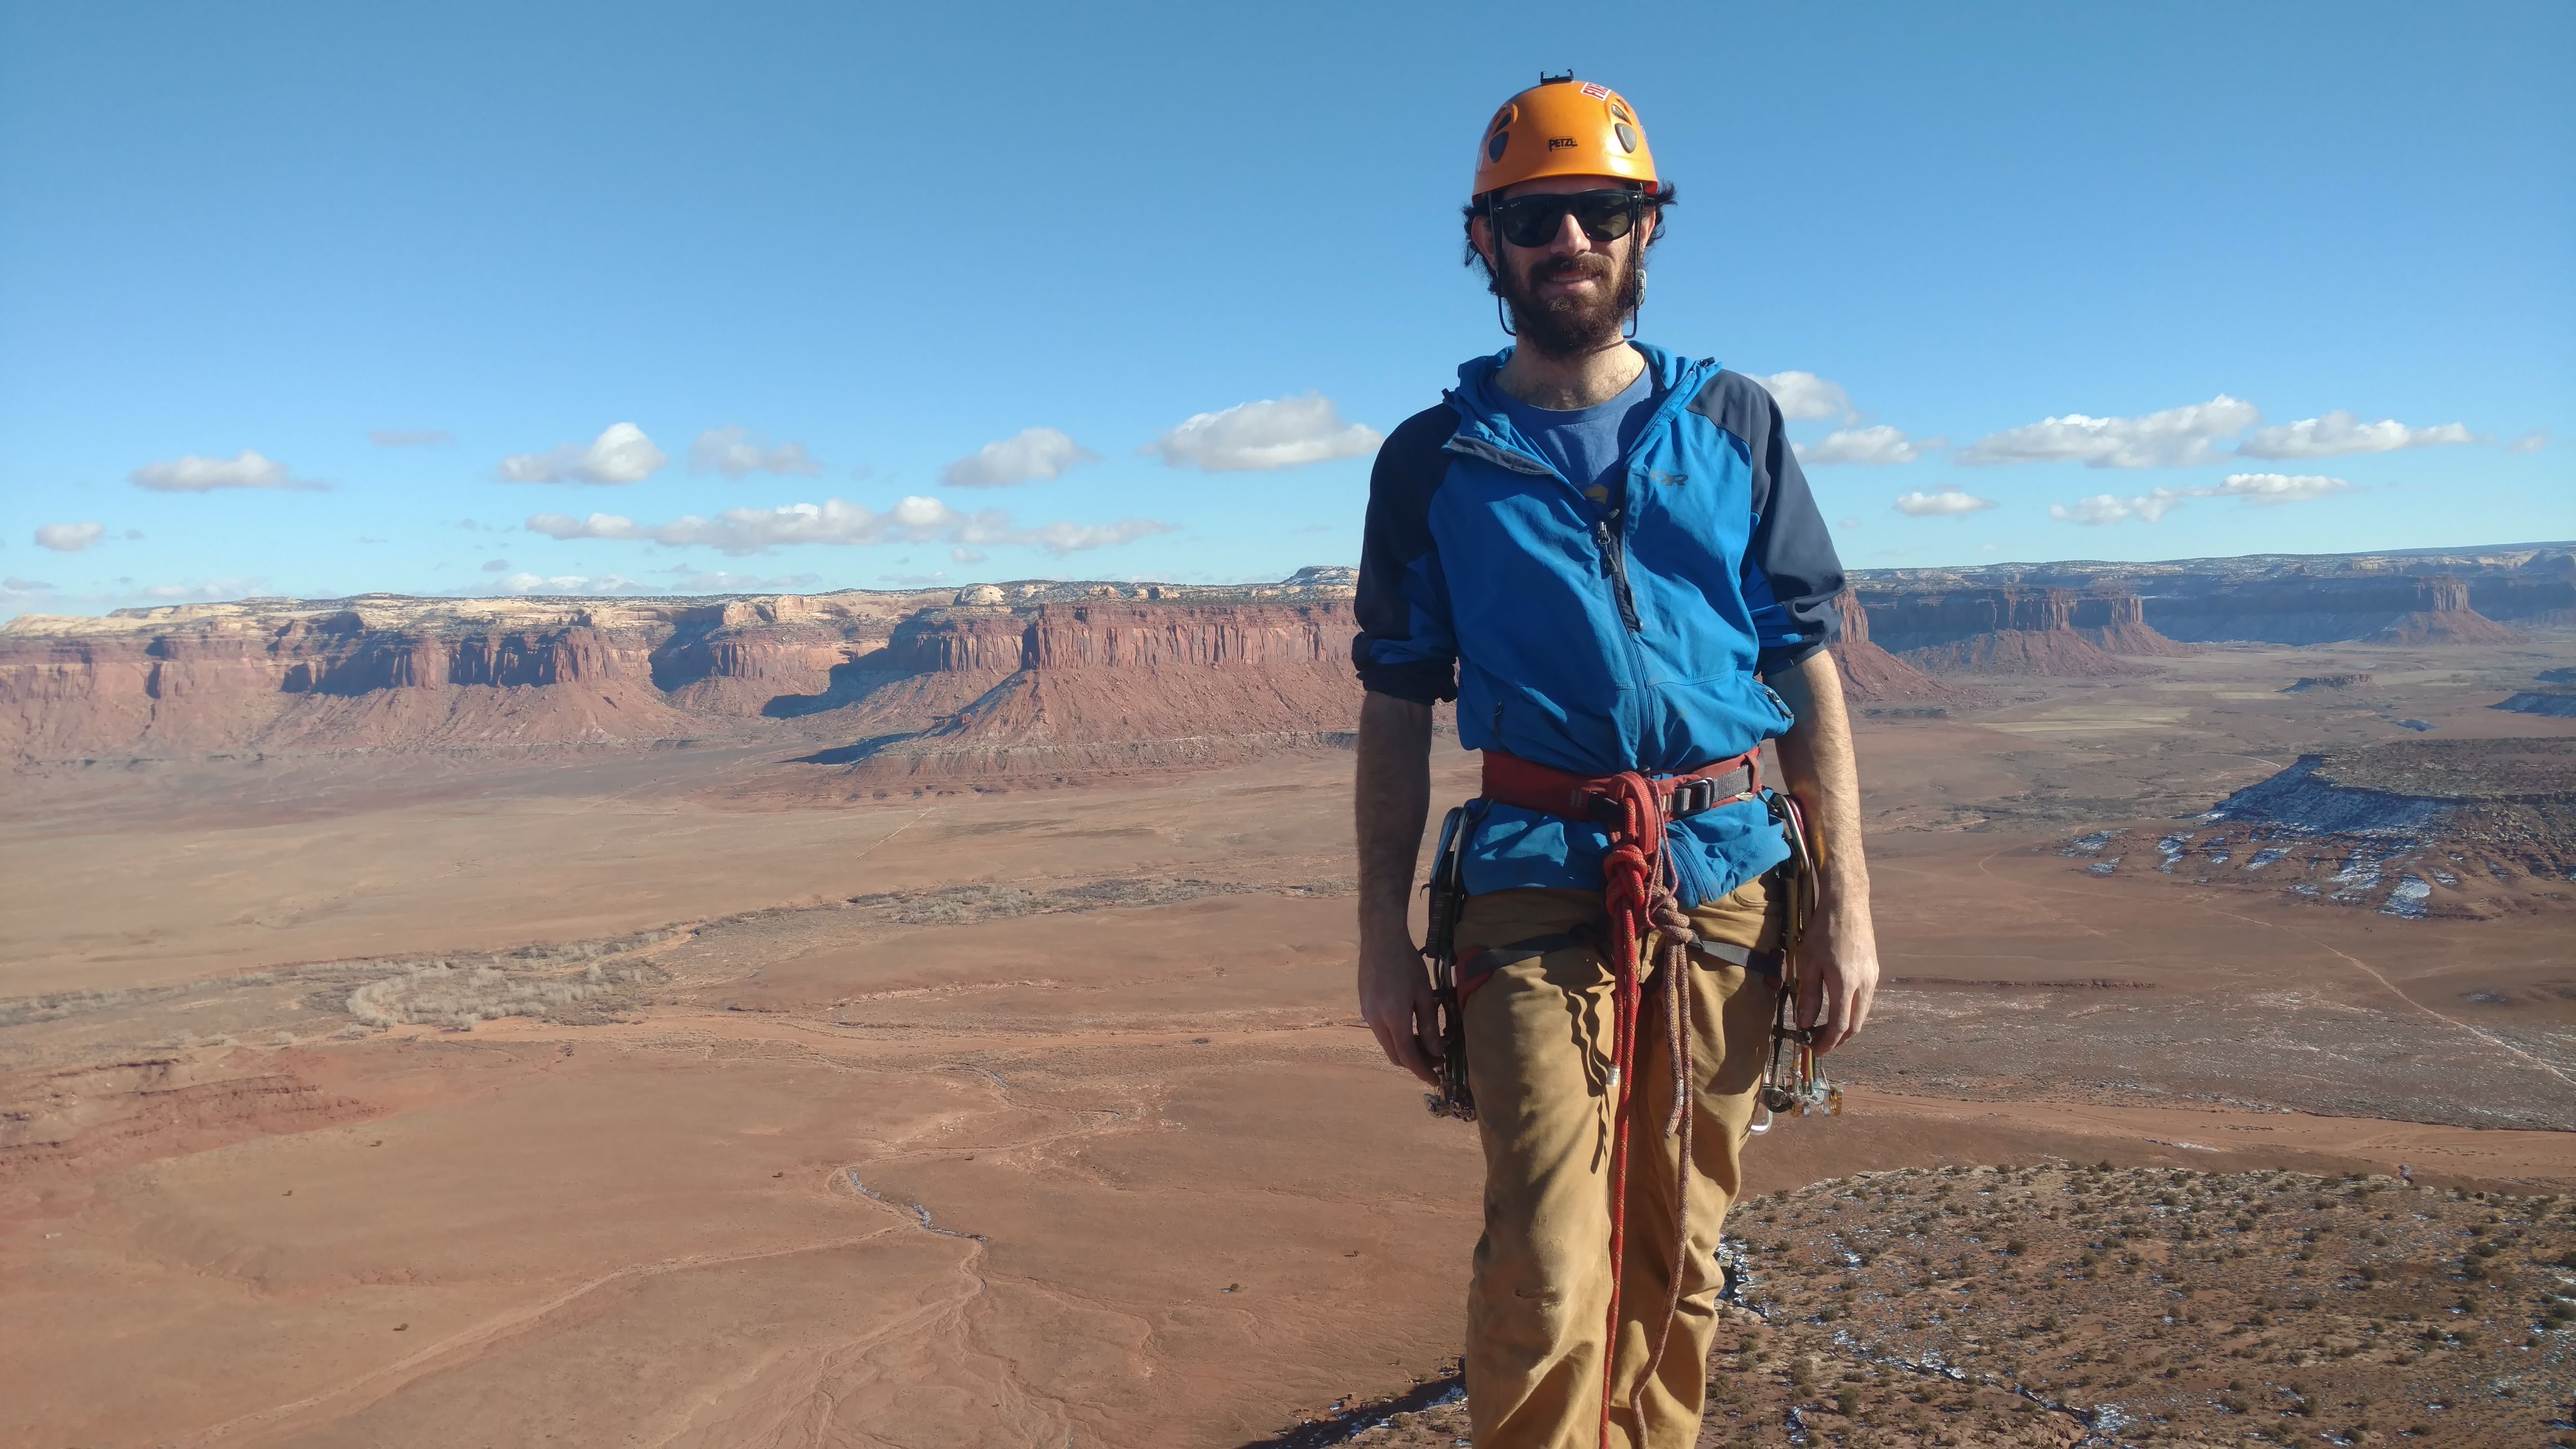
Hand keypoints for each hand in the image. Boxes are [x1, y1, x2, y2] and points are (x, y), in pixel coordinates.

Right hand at [1357, 930, 1442, 1085]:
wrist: (1380, 938)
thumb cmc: (1407, 963)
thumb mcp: (1424, 994)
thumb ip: (1429, 1026)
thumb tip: (1437, 1051)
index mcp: (1394, 1019)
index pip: (1408, 1057)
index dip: (1423, 1072)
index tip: (1436, 1080)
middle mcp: (1375, 1021)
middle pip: (1395, 1055)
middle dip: (1415, 1063)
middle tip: (1436, 1062)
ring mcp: (1367, 1014)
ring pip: (1387, 1043)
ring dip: (1405, 1049)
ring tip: (1426, 1045)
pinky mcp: (1364, 1006)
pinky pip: (1381, 1031)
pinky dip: (1396, 1037)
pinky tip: (1409, 1028)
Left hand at [1794, 900, 1878, 1053]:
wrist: (1847, 905)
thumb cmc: (1823, 931)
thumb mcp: (1808, 963)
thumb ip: (1809, 995)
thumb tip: (1806, 1023)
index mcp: (1845, 984)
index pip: (1840, 1026)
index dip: (1827, 1042)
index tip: (1815, 1050)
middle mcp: (1864, 984)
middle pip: (1855, 1025)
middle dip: (1838, 1039)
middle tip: (1819, 1042)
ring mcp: (1873, 978)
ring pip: (1862, 1013)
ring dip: (1846, 1026)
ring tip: (1825, 1028)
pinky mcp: (1874, 971)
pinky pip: (1865, 1000)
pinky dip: (1852, 1011)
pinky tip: (1837, 1007)